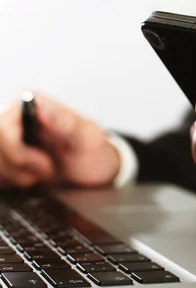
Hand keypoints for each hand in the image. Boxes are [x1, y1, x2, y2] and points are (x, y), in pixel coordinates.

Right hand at [0, 94, 119, 188]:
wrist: (95, 173)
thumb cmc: (94, 151)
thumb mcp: (88, 138)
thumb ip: (66, 123)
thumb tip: (42, 108)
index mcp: (32, 104)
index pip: (4, 127)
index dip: (18, 150)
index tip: (44, 163)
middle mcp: (16, 119)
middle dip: (21, 165)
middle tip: (49, 170)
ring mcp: (10, 140)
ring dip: (19, 176)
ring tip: (46, 174)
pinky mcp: (7, 159)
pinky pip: (0, 176)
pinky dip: (15, 182)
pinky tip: (35, 179)